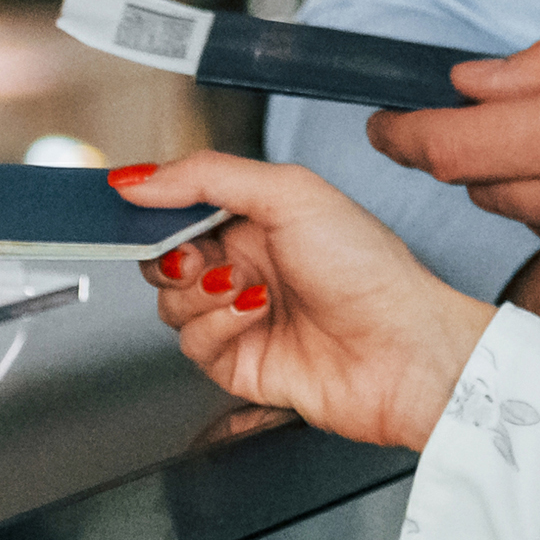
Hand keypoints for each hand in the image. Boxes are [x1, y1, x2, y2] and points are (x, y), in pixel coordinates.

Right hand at [120, 150, 500, 450]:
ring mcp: (240, 316)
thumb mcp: (291, 194)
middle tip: (195, 254)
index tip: (134, 203)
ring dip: (201, 292)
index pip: (182, 206)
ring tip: (246, 287)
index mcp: (259, 219)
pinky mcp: (237, 363)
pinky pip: (192, 342)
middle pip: (164, 257)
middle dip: (171, 254)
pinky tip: (255, 315)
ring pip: (170, 302)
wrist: (404, 351)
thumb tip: (141, 177)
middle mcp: (247, 266)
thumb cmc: (372, 272)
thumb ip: (208, 176)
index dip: (156, 207)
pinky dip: (217, 325)